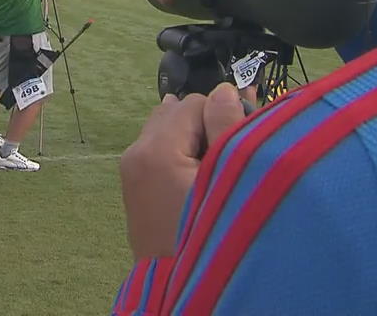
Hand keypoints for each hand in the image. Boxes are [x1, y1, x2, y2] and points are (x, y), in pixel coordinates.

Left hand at [119, 83, 246, 259]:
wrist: (177, 285)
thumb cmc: (209, 235)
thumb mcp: (226, 179)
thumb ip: (227, 129)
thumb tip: (224, 91)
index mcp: (157, 149)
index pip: (197, 102)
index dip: (225, 114)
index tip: (245, 137)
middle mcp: (136, 153)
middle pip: (178, 111)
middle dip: (208, 122)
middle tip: (234, 150)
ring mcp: (131, 169)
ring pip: (166, 127)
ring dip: (193, 136)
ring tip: (216, 164)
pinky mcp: (134, 185)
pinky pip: (157, 147)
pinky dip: (179, 150)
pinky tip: (199, 173)